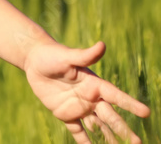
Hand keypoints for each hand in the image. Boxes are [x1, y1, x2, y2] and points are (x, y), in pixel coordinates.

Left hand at [25, 40, 149, 142]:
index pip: (116, 96)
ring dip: (110, 139)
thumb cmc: (53, 55)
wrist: (35, 61)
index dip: (130, 104)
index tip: (145, 112)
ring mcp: (79, 107)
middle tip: (137, 143)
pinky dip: (85, 142)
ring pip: (98, 127)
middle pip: (110, 116)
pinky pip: (78, 131)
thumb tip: (102, 45)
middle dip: (124, 129)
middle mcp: (91, 98)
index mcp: (95, 84)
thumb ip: (85, 55)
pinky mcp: (65, 114)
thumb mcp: (68, 56)